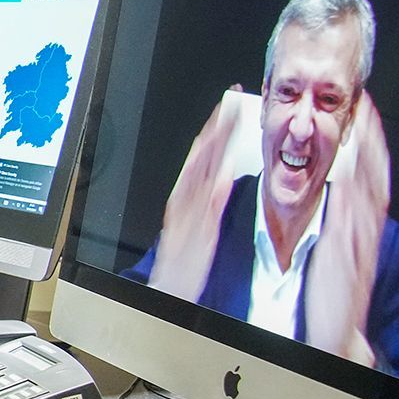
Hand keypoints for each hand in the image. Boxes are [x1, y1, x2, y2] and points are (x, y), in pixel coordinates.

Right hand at [149, 87, 258, 299]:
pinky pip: (208, 213)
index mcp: (186, 200)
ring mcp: (190, 219)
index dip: (215, 131)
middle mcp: (186, 204)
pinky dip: (215, 194)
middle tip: (230, 102)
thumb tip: (225, 173)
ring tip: (226, 125)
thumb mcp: (195, 227)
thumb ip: (209, 199)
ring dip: (213, 152)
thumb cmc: (184, 266)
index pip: (201, 157)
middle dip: (215, 131)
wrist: (168, 296)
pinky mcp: (198, 238)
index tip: (228, 107)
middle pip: (200, 160)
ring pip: (202, 178)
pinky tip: (225, 176)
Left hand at [306, 92, 387, 364]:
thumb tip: (333, 197)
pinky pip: (352, 217)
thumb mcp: (333, 252)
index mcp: (354, 229)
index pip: (364, 179)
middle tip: (367, 105)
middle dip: (371, 140)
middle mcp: (359, 230)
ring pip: (367, 191)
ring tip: (364, 124)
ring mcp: (355, 240)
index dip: (366, 146)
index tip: (363, 115)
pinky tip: (350, 173)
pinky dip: (355, 194)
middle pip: (371, 177)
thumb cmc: (329, 295)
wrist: (332, 334)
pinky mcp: (344, 254)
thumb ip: (337, 224)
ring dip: (367, 157)